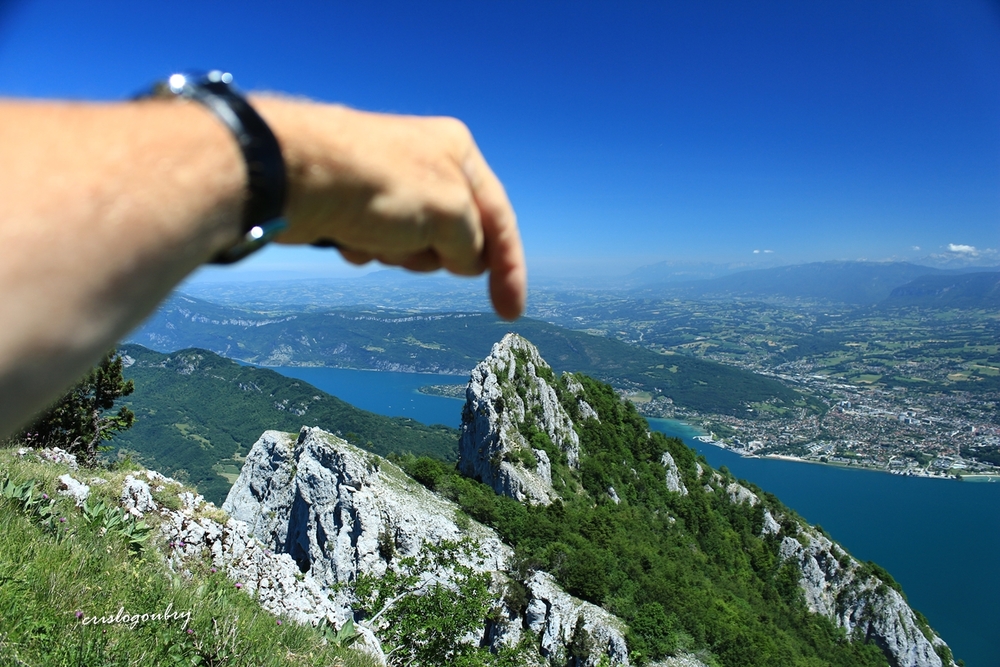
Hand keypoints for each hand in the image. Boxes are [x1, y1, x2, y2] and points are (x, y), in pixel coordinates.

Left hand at [252, 98, 526, 319]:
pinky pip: (377, 243)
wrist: (292, 175)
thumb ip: (474, 244)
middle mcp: (425, 161)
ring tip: (373, 235)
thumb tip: (466, 262)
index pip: (499, 219)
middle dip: (436, 254)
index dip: (510, 269)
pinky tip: (347, 238)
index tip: (510, 312)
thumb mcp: (452, 216)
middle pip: (455, 234)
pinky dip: (367, 249)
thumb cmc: (377, 185)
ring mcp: (387, 181)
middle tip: (413, 244)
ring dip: (399, 253)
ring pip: (413, 243)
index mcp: (458, 151)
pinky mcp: (353, 202)